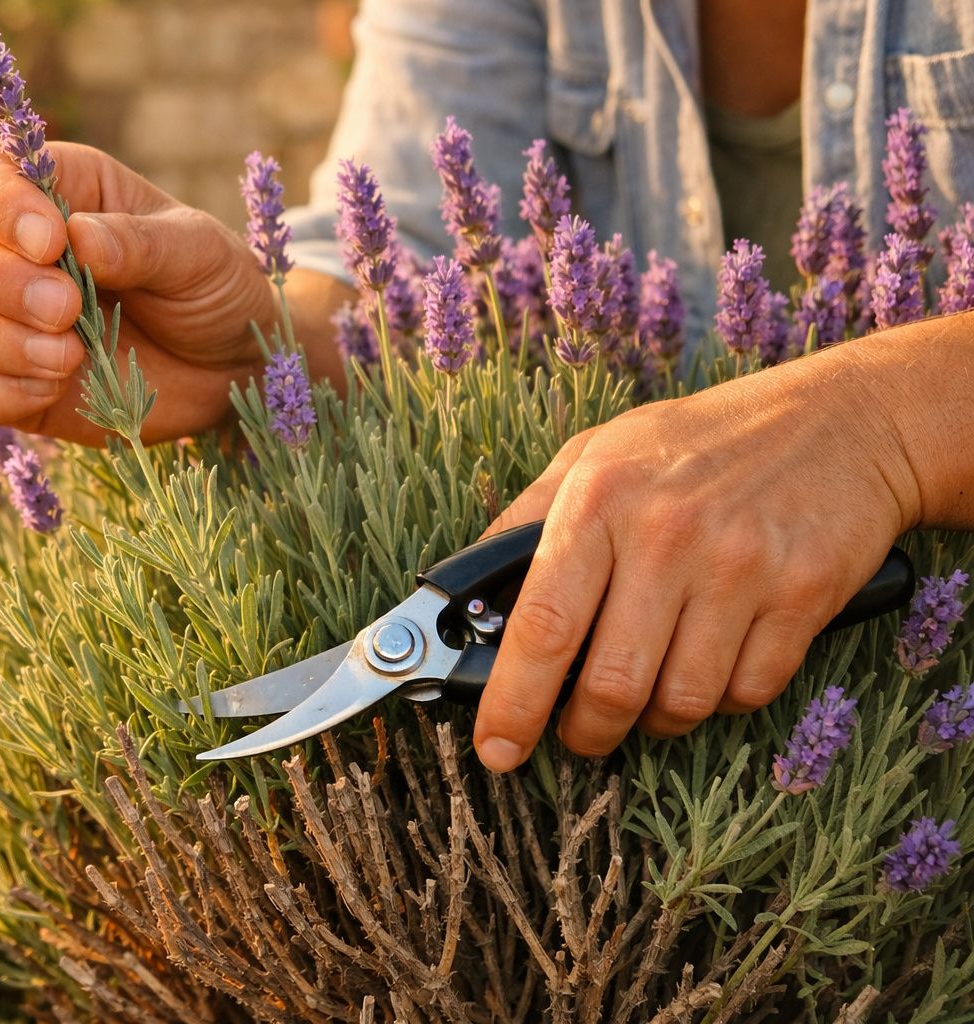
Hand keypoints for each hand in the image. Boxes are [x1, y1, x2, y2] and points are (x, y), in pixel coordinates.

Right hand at [0, 141, 275, 443]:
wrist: (233, 367)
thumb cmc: (215, 288)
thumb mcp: (198, 253)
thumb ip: (140, 243)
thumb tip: (78, 238)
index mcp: (56, 192)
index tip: (51, 242)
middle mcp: (11, 252)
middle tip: (67, 310)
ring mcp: (2, 323)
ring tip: (70, 357)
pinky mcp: (7, 386)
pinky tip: (51, 389)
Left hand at [470, 350, 922, 771]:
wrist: (844, 418)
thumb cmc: (702, 441)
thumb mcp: (598, 452)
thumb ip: (528, 520)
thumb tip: (470, 597)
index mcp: (601, 499)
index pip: (543, 625)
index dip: (512, 702)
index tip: (497, 747)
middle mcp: (667, 535)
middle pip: (611, 686)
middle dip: (585, 731)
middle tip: (580, 731)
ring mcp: (740, 567)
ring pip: (680, 703)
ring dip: (656, 719)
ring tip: (649, 688)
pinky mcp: (804, 595)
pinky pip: (747, 692)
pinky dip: (722, 697)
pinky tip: (714, 661)